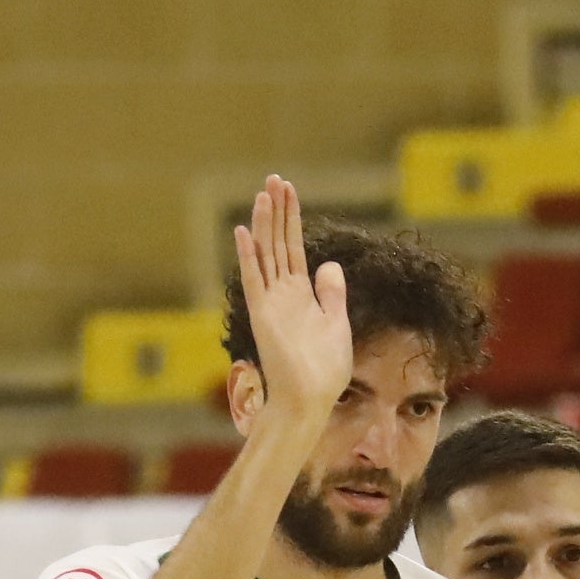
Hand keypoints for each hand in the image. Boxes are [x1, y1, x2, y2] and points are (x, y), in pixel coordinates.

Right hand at [232, 175, 352, 432]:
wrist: (311, 399)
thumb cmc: (325, 370)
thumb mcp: (337, 324)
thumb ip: (332, 294)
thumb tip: (330, 265)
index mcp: (301, 294)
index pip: (294, 247)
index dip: (291, 218)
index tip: (289, 190)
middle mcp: (283, 293)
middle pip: (279, 243)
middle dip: (278, 211)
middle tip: (274, 179)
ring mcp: (271, 302)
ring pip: (266, 254)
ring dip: (264, 224)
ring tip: (264, 193)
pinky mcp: (263, 314)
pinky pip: (254, 279)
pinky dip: (248, 256)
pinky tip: (243, 231)